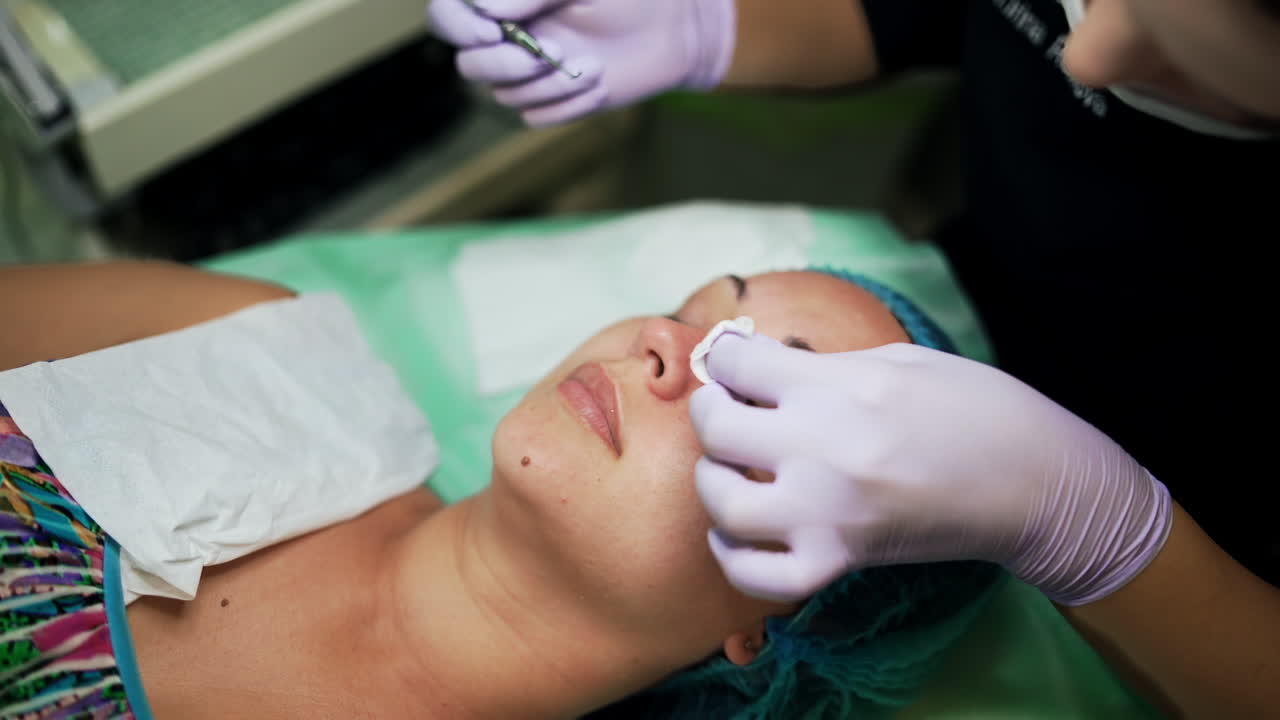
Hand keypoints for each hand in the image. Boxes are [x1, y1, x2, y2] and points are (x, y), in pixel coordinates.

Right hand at [426, 0, 735, 125]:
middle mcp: (508, 38)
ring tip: (594, 66)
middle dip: (506, 64)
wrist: (676, 27)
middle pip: (468, 65)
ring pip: (506, 96)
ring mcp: (529, 73)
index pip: (448, 16)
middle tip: (553, 52)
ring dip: (549, 86)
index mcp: (507, 4)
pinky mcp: (553, 102)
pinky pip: (535, 118)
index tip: (491, 30)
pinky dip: (567, 106)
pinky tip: (600, 86)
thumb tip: (486, 9)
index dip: (457, 26)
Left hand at [689, 334, 1171, 604]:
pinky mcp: (841, 559)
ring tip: (728, 469)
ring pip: (724, 504)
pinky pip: (760, 575)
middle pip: (717, 429)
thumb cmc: (973, 407)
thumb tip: (757, 365)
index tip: (730, 364)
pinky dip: (734, 557)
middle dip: (710, 411)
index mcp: (839, 386)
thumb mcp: (895, 361)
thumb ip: (820, 366)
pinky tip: (737, 532)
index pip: (738, 364)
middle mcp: (824, 448)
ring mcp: (829, 511)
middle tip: (725, 408)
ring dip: (712, 483)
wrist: (1035, 481)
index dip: (724, 358)